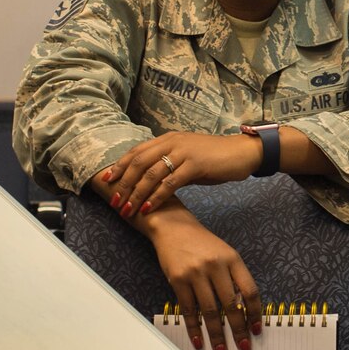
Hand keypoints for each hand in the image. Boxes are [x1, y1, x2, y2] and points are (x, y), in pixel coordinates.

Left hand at [99, 132, 262, 218]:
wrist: (242, 152)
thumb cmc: (215, 158)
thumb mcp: (187, 158)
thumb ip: (169, 165)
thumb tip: (152, 180)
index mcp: (168, 139)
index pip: (136, 152)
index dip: (119, 166)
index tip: (106, 181)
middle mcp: (172, 142)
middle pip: (138, 162)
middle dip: (124, 183)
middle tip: (115, 201)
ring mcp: (183, 152)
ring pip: (151, 173)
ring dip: (137, 193)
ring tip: (127, 210)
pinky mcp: (195, 164)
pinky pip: (169, 182)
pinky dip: (156, 197)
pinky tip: (149, 208)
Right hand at [143, 204, 263, 349]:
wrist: (173, 228)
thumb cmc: (203, 244)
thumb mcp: (225, 254)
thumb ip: (235, 278)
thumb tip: (245, 311)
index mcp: (233, 259)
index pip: (250, 290)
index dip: (255, 313)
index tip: (257, 330)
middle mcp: (216, 266)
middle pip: (231, 304)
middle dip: (239, 330)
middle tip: (244, 348)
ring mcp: (196, 273)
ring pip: (210, 311)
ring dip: (217, 335)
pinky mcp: (178, 280)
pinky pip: (188, 310)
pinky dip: (194, 328)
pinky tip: (199, 341)